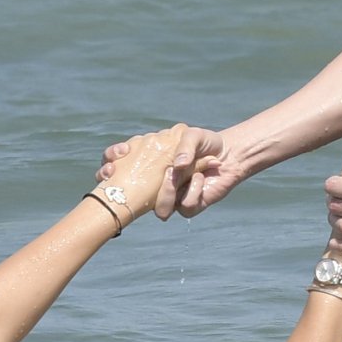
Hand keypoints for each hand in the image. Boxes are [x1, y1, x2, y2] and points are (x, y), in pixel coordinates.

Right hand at [99, 125, 239, 219]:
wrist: (230, 157)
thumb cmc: (206, 144)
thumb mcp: (193, 135)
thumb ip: (184, 145)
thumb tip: (177, 165)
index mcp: (148, 161)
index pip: (117, 162)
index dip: (110, 160)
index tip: (117, 155)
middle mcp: (153, 181)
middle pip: (125, 190)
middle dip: (118, 183)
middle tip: (116, 174)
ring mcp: (168, 196)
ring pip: (155, 205)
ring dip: (166, 190)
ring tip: (175, 171)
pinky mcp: (186, 206)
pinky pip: (183, 205)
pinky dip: (193, 190)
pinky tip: (201, 178)